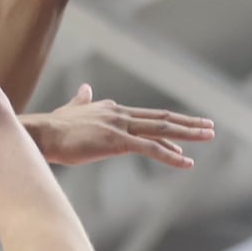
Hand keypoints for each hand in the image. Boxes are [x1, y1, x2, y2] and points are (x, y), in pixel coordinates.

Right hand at [37, 84, 213, 170]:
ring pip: (161, 129)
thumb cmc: (54, 129)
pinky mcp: (117, 141)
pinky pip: (150, 148)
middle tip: (209, 127)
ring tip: (208, 136)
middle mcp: (120, 114)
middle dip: (188, 123)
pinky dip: (171, 155)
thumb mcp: (71, 109)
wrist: (42, 134)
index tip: (186, 130)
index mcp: (112, 110)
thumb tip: (85, 87)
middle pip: (161, 119)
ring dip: (188, 134)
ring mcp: (120, 127)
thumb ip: (82, 99)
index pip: (147, 118)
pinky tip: (186, 162)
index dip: (169, 124)